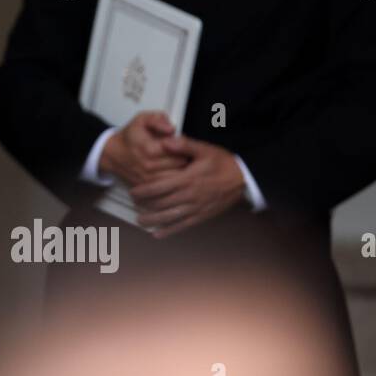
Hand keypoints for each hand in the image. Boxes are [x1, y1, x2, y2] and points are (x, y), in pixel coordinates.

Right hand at [98, 110, 189, 185]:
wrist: (113, 154)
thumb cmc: (130, 137)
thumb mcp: (141, 120)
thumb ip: (157, 120)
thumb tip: (170, 128)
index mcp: (148, 148)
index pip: (179, 150)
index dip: (185, 145)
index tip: (183, 142)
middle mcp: (148, 166)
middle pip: (181, 164)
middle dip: (185, 157)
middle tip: (183, 152)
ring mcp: (148, 179)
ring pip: (177, 177)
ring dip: (181, 170)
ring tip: (177, 161)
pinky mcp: (148, 187)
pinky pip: (168, 186)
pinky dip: (173, 179)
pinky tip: (171, 171)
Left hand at [127, 134, 246, 237]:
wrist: (243, 179)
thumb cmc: (222, 163)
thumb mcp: (204, 149)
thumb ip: (184, 145)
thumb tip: (165, 141)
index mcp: (187, 179)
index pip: (159, 187)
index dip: (144, 191)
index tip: (132, 192)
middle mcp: (190, 196)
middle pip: (161, 204)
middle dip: (144, 205)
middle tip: (133, 203)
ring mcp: (196, 208)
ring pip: (170, 217)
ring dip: (153, 220)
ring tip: (139, 221)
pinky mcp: (202, 216)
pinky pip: (183, 226)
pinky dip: (169, 231)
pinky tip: (157, 235)